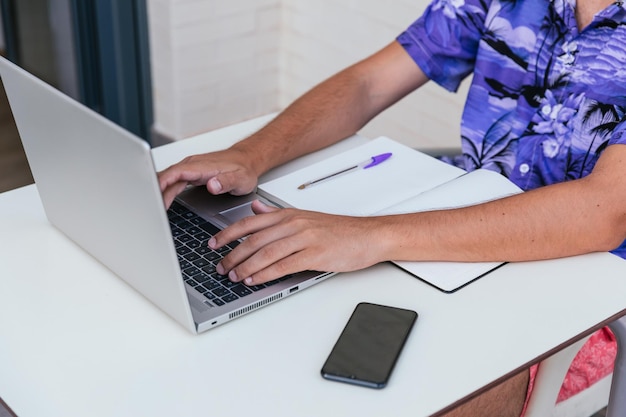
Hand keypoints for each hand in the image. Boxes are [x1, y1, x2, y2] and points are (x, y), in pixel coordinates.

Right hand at [158, 147, 258, 207]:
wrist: (248, 160)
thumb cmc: (244, 169)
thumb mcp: (240, 179)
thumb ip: (226, 182)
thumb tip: (212, 185)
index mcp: (201, 166)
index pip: (175, 172)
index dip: (161, 183)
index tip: (152, 194)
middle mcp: (193, 165)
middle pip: (167, 177)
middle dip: (155, 191)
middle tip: (150, 210)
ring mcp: (191, 169)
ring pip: (169, 179)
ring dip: (159, 192)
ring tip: (153, 210)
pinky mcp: (191, 173)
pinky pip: (174, 181)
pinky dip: (166, 191)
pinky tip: (162, 201)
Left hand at [210, 200, 385, 284]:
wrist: (368, 236)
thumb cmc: (339, 230)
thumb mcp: (305, 216)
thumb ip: (277, 214)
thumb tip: (256, 208)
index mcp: (289, 215)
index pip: (250, 222)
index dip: (228, 233)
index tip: (213, 243)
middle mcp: (294, 224)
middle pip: (254, 239)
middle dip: (233, 254)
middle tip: (220, 267)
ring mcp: (305, 238)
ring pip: (266, 253)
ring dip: (246, 267)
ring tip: (234, 276)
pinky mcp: (315, 254)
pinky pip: (284, 265)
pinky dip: (265, 274)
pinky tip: (255, 280)